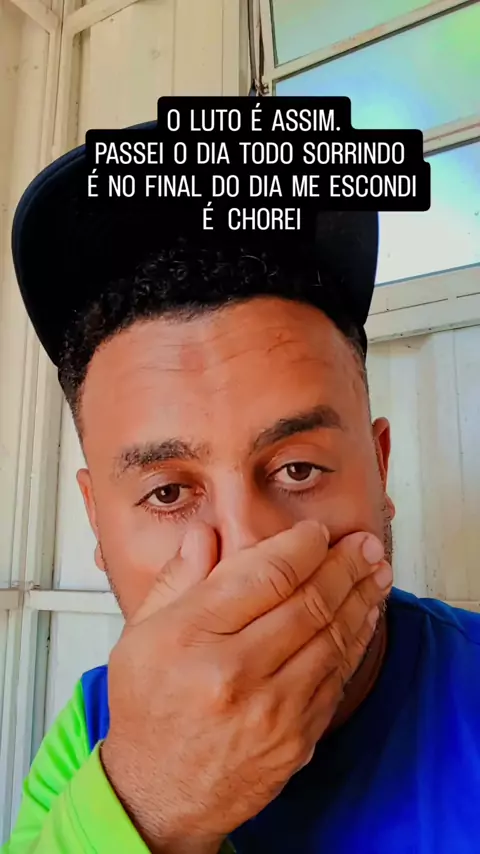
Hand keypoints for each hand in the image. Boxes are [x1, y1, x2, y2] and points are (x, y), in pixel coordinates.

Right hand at [101, 521, 391, 852]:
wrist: (157, 795)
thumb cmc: (147, 710)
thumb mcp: (140, 634)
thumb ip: (178, 579)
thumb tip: (206, 534)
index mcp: (191, 638)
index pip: (266, 575)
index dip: (302, 547)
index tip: (317, 533)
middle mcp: (234, 673)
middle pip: (308, 603)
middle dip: (344, 566)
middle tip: (363, 544)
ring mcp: (271, 712)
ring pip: (332, 639)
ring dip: (361, 599)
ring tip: (375, 571)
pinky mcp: (296, 739)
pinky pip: (336, 679)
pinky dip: (356, 642)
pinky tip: (363, 617)